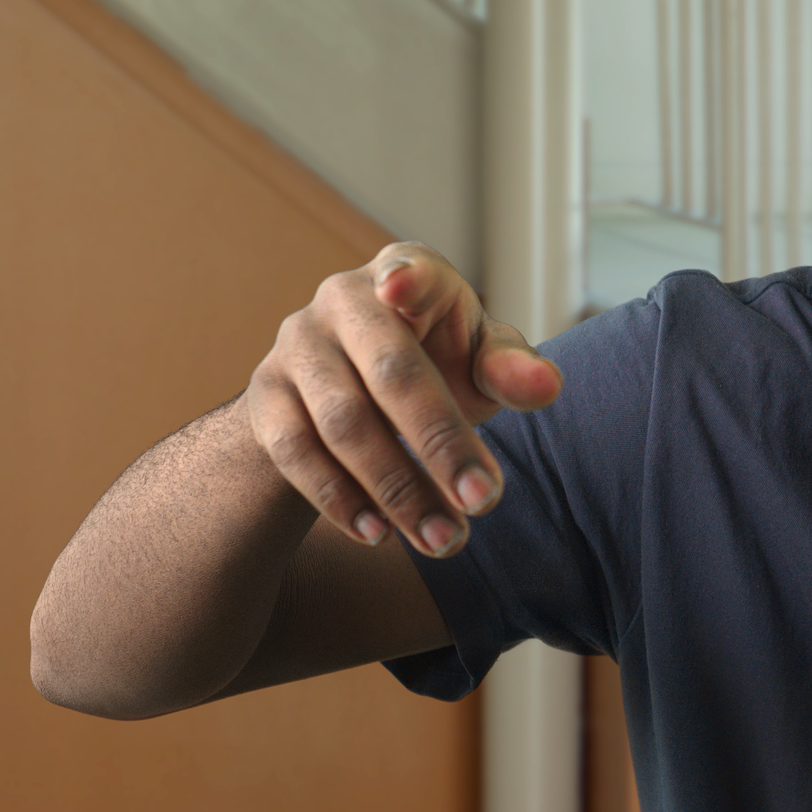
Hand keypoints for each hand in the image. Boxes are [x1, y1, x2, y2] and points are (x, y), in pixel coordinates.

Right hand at [244, 242, 562, 557]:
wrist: (339, 387)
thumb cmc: (432, 363)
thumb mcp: (477, 360)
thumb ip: (511, 369)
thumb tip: (546, 386)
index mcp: (407, 273)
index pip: (412, 272)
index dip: (410, 280)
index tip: (405, 288)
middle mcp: (343, 299)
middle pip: (390, 371)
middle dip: (441, 443)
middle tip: (484, 503)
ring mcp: (296, 345)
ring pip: (342, 422)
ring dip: (396, 489)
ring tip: (442, 540)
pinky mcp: (265, 394)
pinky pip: (295, 451)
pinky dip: (338, 498)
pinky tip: (378, 534)